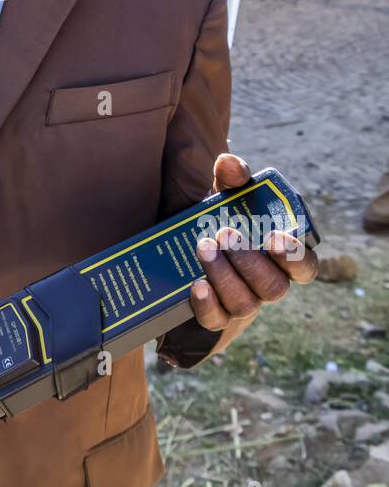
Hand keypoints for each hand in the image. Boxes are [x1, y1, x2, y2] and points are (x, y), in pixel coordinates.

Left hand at [188, 153, 318, 346]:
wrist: (179, 251)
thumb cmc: (216, 220)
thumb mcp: (223, 196)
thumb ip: (231, 177)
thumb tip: (231, 166)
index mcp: (279, 257)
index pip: (305, 267)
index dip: (296, 257)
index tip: (275, 238)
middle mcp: (266, 283)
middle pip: (273, 287)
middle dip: (250, 261)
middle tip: (225, 233)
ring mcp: (242, 302)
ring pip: (245, 303)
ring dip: (225, 275)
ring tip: (204, 247)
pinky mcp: (215, 316)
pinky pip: (216, 321)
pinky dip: (207, 304)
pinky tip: (196, 285)